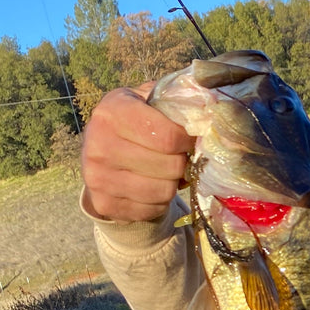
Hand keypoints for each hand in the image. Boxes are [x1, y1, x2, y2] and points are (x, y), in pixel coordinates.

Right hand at [81, 82, 194, 222]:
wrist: (99, 153)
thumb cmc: (134, 123)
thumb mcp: (148, 101)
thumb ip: (176, 100)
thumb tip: (210, 107)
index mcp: (112, 113)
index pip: (168, 137)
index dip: (187, 141)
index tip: (188, 139)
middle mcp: (99, 145)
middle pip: (170, 166)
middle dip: (182, 162)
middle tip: (178, 157)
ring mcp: (98, 178)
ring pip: (164, 191)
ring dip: (173, 183)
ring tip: (166, 171)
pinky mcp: (105, 204)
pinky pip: (153, 209)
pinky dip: (160, 201)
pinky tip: (152, 186)